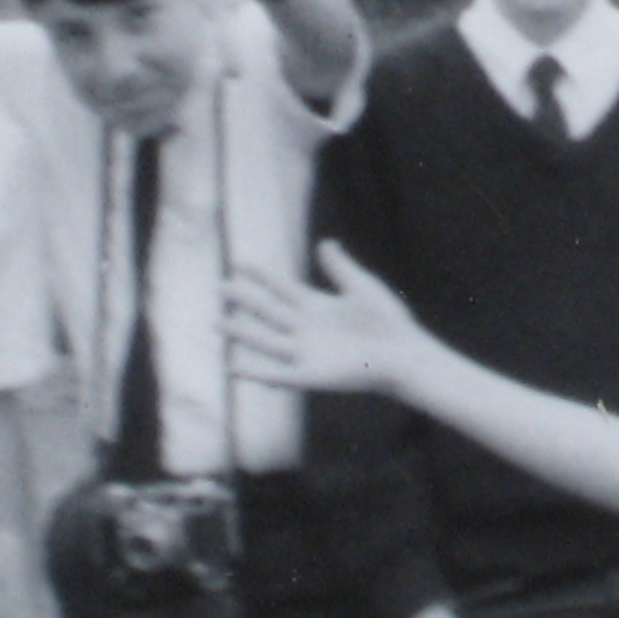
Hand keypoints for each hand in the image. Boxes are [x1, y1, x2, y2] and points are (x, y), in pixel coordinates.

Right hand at [226, 242, 426, 397]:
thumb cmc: (388, 321)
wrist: (402, 355)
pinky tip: (232, 366)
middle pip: (268, 312)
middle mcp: (305, 329)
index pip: (282, 288)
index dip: (262, 277)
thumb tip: (326, 242)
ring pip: (265, 340)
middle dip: (244, 300)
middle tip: (219, 287)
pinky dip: (254, 372)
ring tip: (216, 323)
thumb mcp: (361, 287)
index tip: (240, 263)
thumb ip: (340, 267)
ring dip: (241, 333)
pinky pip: (275, 373)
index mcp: (317, 306)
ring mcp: (305, 352)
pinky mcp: (308, 375)